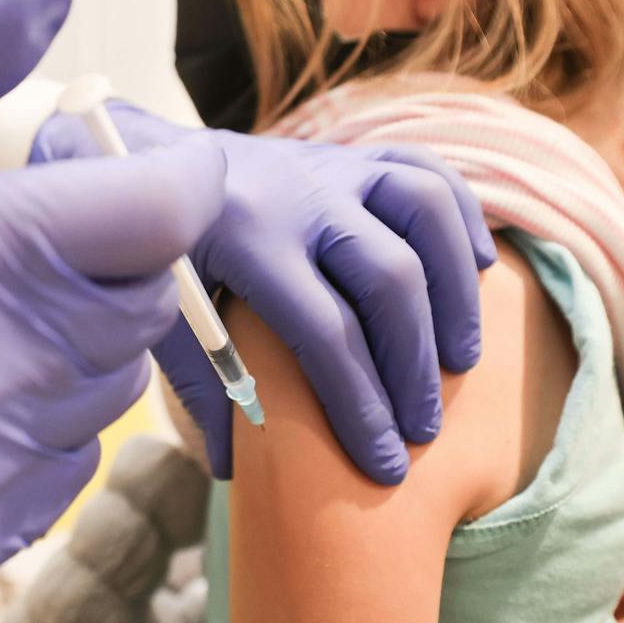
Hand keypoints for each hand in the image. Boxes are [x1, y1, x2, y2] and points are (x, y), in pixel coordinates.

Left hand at [32, 108, 493, 482]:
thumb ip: (199, 382)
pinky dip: (462, 221)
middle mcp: (298, 194)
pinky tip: (477, 272)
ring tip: (460, 361)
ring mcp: (332, 167)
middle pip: (387, 278)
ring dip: (453, 290)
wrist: (146, 159)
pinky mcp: (353, 155)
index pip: (324, 331)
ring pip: (424, 211)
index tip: (385, 464)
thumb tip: (235, 467)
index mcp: (244, 236)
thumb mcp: (160, 313)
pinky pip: (429, 172)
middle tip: (423, 428)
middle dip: (413, 365)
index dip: (361, 405)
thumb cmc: (156, 253)